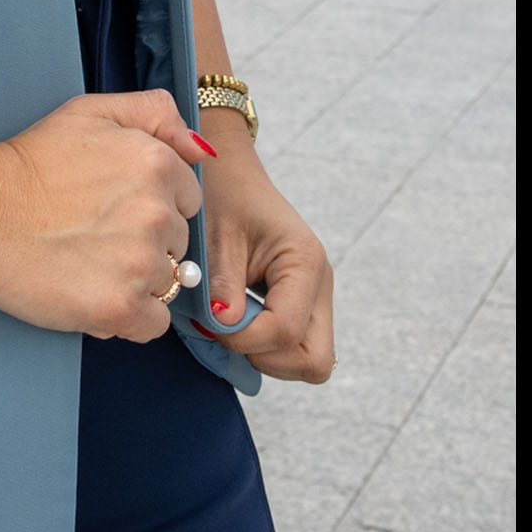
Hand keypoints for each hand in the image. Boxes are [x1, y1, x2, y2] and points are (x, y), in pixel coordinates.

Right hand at [0, 90, 214, 342]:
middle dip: (146, 241)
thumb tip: (201, 149)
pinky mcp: (120, 308)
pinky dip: (130, 315)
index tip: (112, 204)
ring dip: (136, 279)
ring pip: (167, 283)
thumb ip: (153, 114)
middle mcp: (157, 213)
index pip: (187, 199)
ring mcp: (140, 264)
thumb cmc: (31, 160)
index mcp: (156, 163)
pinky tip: (95, 291)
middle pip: (179, 243)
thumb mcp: (90, 112)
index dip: (151, 203)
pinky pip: (154, 323)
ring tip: (88, 260)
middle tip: (94, 231)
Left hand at [195, 149, 335, 382]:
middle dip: (267, 358)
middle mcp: (321, 284)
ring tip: (231, 320)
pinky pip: (297, 346)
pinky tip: (239, 318)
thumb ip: (223, 284)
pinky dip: (268, 346)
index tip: (209, 321)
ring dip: (266, 354)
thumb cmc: (221, 195)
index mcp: (305, 262)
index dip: (245, 339)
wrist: (228, 171)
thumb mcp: (216, 235)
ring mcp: (316, 296)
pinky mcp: (303, 303)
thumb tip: (224, 327)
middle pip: (315, 361)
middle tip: (228, 330)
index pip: (287, 332)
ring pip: (309, 360)